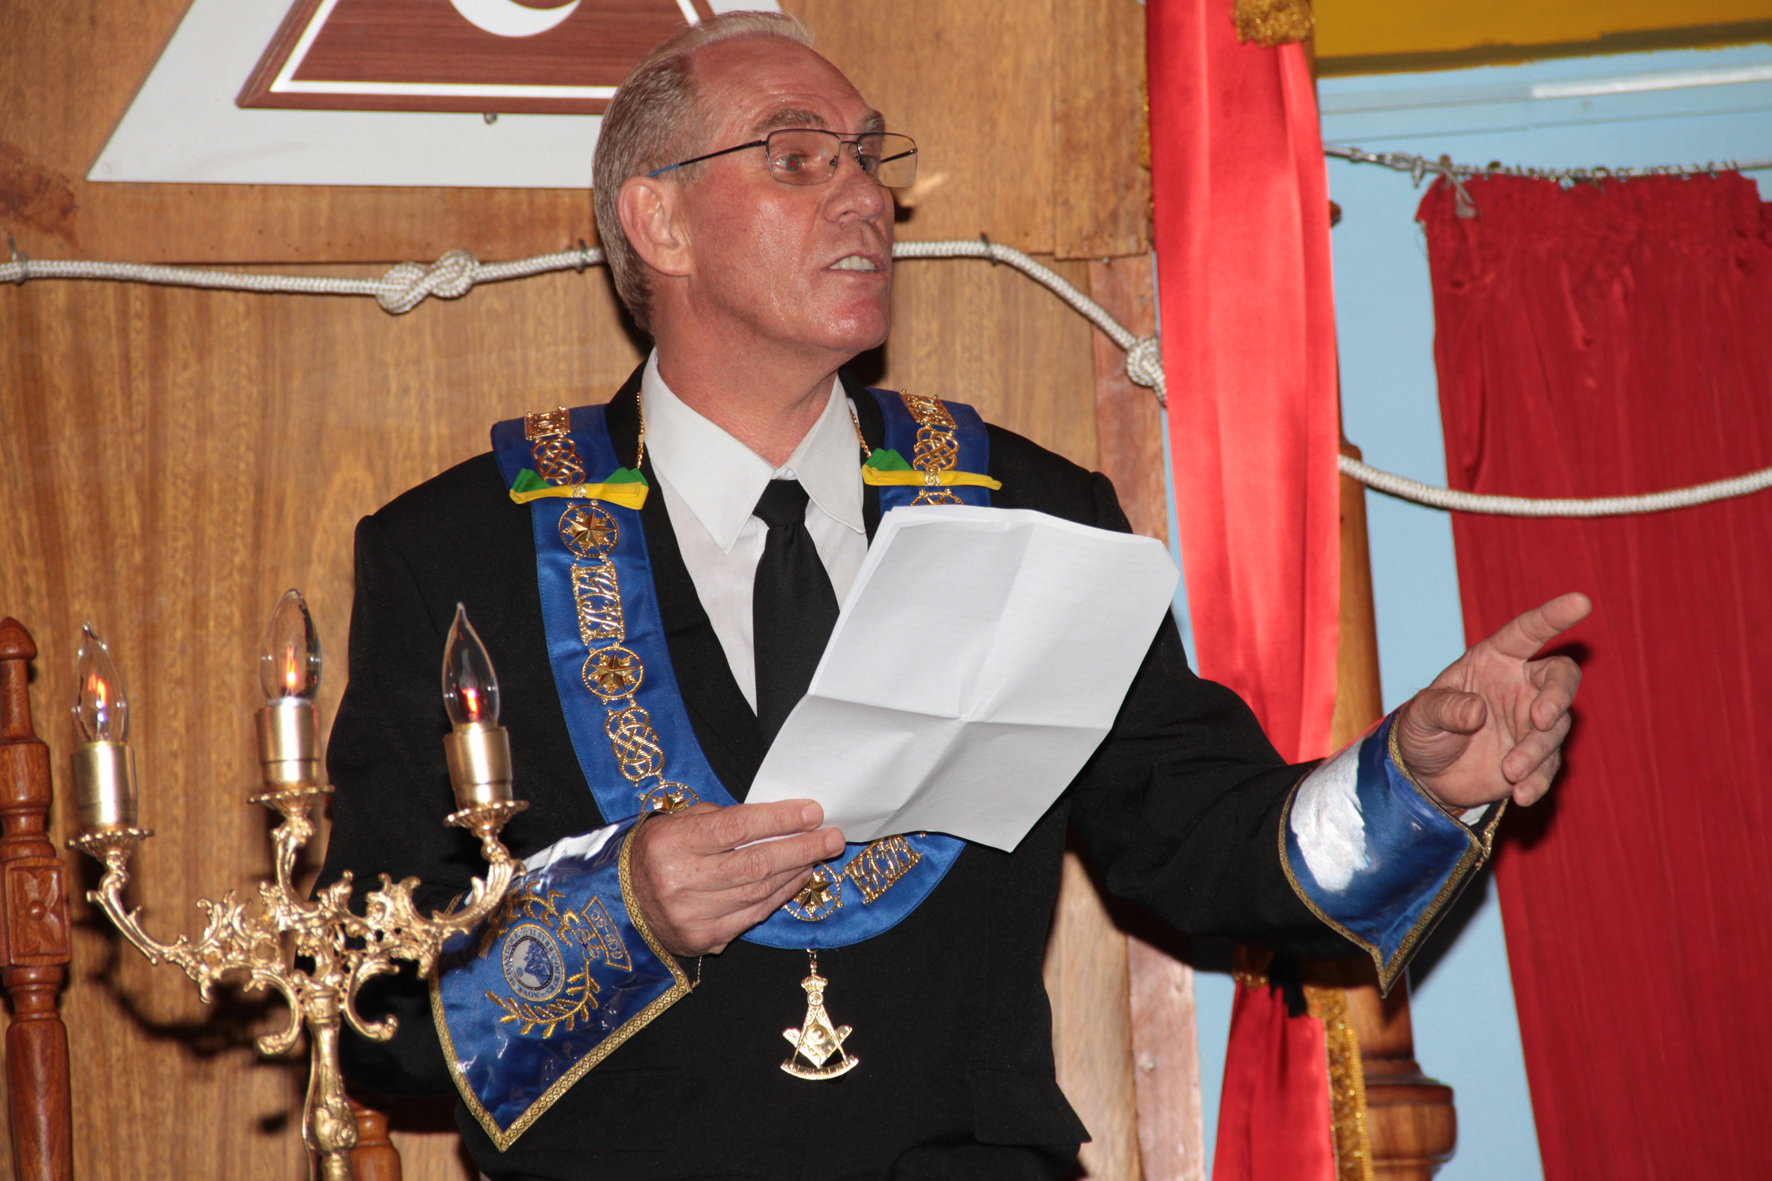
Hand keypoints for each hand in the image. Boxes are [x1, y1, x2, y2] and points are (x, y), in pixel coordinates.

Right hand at [628, 799, 843, 956]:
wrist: (620, 904)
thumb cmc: (656, 852)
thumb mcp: (677, 822)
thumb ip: (720, 818)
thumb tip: (777, 819)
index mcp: (672, 844)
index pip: (737, 828)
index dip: (779, 819)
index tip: (813, 811)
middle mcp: (681, 881)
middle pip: (756, 863)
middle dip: (802, 848)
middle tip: (833, 836)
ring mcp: (692, 915)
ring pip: (759, 891)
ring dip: (796, 871)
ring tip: (820, 853)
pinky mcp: (703, 939)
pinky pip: (754, 915)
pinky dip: (780, 894)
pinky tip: (798, 877)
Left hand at [1394, 592, 1591, 811]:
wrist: (1424, 775)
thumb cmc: (1423, 730)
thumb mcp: (1421, 716)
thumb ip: (1444, 709)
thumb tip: (1476, 711)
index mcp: (1494, 660)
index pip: (1528, 632)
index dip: (1553, 616)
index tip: (1580, 601)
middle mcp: (1521, 687)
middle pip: (1560, 678)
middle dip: (1557, 695)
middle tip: (1541, 718)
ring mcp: (1531, 723)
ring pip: (1555, 728)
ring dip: (1537, 750)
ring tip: (1510, 770)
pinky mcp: (1535, 758)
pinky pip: (1549, 766)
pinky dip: (1539, 779)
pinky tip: (1522, 794)